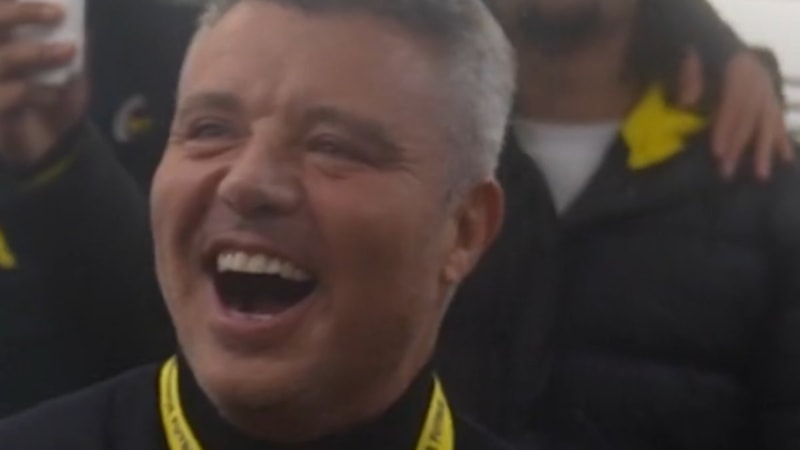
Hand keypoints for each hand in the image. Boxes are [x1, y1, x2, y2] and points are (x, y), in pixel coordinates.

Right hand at [0, 0, 87, 166]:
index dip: (17, 5)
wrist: (55, 147)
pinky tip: (53, 95)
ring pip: (1, 57)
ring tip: (68, 52)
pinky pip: (8, 94)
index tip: (53, 4)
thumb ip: (75, 49)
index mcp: (6, 46)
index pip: (3, 14)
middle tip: (56, 14)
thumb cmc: (56, 104)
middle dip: (21, 13)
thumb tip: (81, 22)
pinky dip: (33, 91)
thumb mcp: (72, 75)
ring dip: (36, 52)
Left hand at [677, 50, 792, 180]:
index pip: (732, 103)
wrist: (717, 42)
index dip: (725, 128)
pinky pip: (778, 120)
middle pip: (750, 117)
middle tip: (727, 170)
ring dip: (764, 150)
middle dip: (739, 146)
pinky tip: (786, 158)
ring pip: (767, 122)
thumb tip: (685, 103)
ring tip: (761, 174)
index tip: (716, 151)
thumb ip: (690, 78)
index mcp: (738, 68)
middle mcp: (758, 79)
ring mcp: (768, 88)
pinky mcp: (772, 97)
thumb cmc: (701, 56)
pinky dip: (782, 140)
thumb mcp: (693, 59)